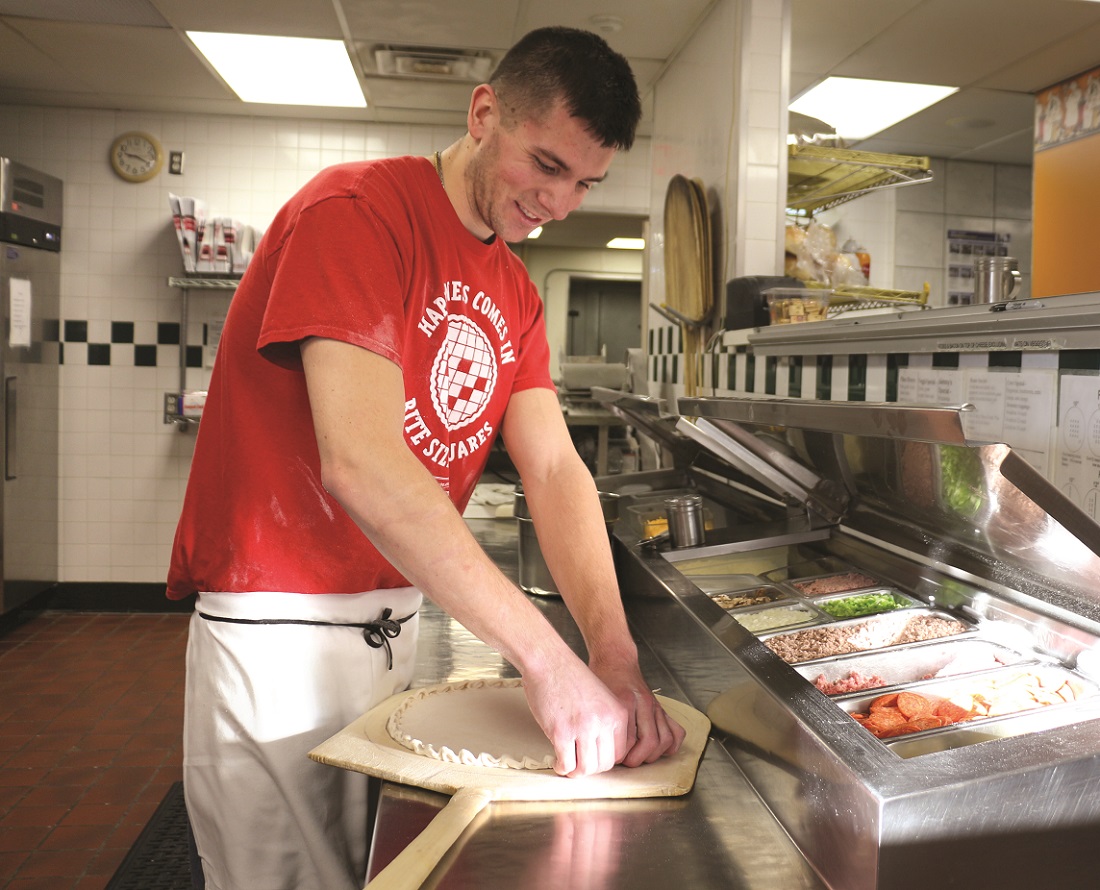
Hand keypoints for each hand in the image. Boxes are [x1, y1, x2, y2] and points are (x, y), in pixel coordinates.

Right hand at [522, 663, 628, 777]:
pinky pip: (566, 763)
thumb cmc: (571, 677)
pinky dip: (561, 767)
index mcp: (618, 714)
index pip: (619, 753)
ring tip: (568, 763)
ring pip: (586, 768)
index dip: (604, 760)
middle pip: (604, 764)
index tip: (593, 757)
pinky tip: (557, 761)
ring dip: (576, 771)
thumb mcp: (601, 698)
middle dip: (590, 768)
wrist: (549, 661)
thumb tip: (599, 751)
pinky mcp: (561, 732)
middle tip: (578, 762)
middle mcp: (604, 722)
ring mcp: (583, 728)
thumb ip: (605, 722)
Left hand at [591, 660, 685, 767]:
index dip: (619, 755)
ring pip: (665, 739)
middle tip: (625, 761)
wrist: (615, 660)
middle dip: (637, 758)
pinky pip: (676, 731)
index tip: (610, 758)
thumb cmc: (603, 679)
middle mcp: (644, 704)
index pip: (628, 740)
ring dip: (653, 754)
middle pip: (650, 742)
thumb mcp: (596, 698)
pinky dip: (671, 745)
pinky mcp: (662, 708)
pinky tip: (659, 749)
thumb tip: (601, 752)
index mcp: (625, 701)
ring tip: (639, 756)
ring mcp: (655, 706)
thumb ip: (601, 723)